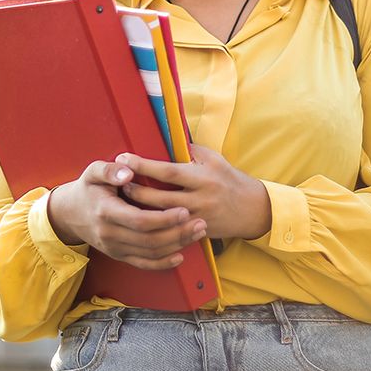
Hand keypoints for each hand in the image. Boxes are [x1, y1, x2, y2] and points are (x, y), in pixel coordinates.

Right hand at [47, 159, 206, 269]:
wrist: (70, 214)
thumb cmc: (88, 188)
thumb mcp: (93, 172)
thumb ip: (110, 170)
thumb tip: (128, 171)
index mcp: (106, 211)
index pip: (139, 220)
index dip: (163, 219)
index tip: (184, 211)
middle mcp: (110, 234)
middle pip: (149, 240)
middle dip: (177, 233)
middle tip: (200, 223)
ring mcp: (114, 248)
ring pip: (150, 253)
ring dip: (176, 245)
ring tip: (198, 233)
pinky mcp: (119, 255)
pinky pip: (143, 264)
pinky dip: (163, 263)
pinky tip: (180, 255)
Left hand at [117, 144, 270, 240]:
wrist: (252, 209)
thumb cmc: (229, 178)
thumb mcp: (213, 159)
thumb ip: (189, 150)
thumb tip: (164, 138)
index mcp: (203, 177)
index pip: (168, 171)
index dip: (144, 165)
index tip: (124, 158)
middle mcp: (200, 199)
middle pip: (160, 198)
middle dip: (136, 190)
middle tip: (117, 182)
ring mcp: (198, 219)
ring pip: (162, 218)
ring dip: (140, 209)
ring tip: (123, 200)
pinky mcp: (197, 233)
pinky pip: (171, 231)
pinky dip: (153, 225)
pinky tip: (139, 220)